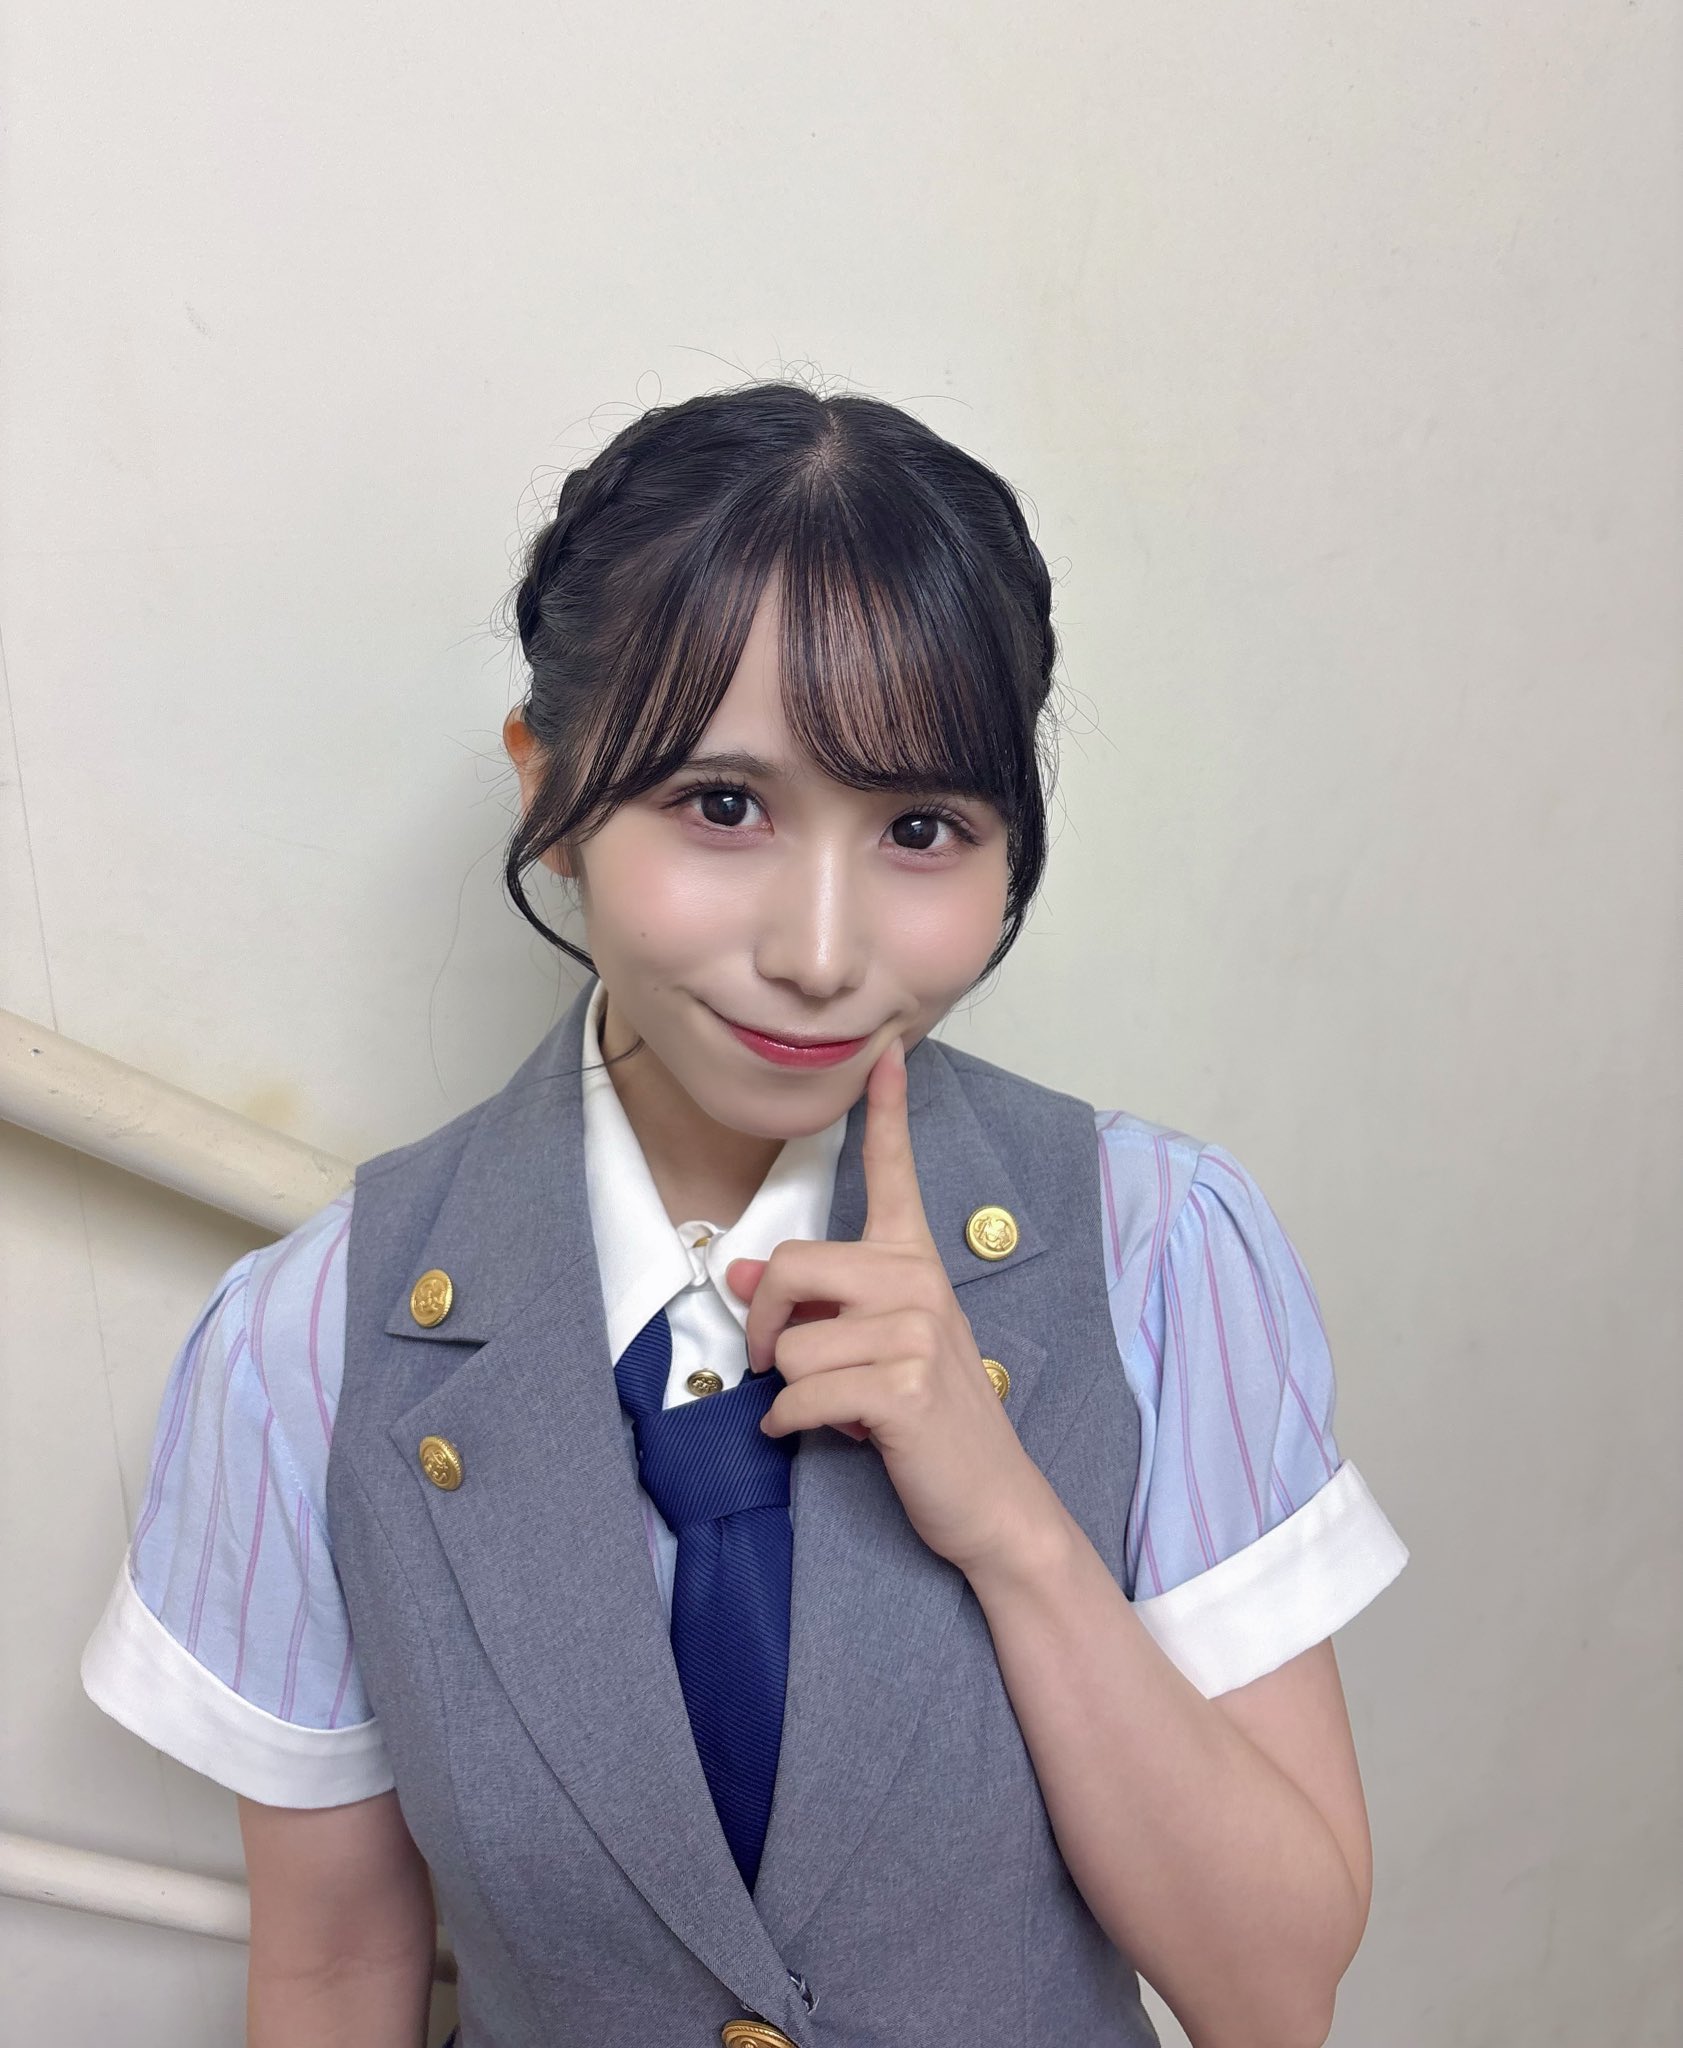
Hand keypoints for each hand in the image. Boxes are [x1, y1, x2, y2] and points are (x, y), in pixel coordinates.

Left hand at [725, 1036, 1052, 1578]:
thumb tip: (738, 1270)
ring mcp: (915, 1332)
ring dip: (793, 1393)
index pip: (896, 1173)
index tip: (884, 1051)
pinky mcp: (902, 1386)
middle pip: (789, 1265)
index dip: (886, 1111)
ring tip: (843, 1408)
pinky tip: (830, 1436)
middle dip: (762, 1323)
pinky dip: (793, 1428)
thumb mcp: (871, 1350)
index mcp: (915, 1264)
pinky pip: (799, 1396)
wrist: (991, 1501)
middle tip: (776, 1364)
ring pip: (790, 1345)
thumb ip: (814, 1304)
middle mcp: (919, 1283)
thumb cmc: (927, 1421)